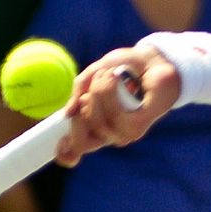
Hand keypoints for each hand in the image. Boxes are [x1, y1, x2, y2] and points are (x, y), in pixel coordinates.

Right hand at [54, 45, 181, 166]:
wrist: (151, 60)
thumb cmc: (124, 68)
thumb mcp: (94, 74)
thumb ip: (79, 91)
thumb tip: (68, 113)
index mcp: (95, 125)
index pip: (76, 149)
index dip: (66, 151)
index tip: (59, 145)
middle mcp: (109, 133)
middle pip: (82, 140)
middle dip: (81, 108)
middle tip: (91, 88)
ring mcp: (124, 132)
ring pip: (98, 124)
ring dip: (99, 94)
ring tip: (109, 77)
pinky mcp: (139, 126)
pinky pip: (116, 117)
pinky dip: (112, 93)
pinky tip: (117, 80)